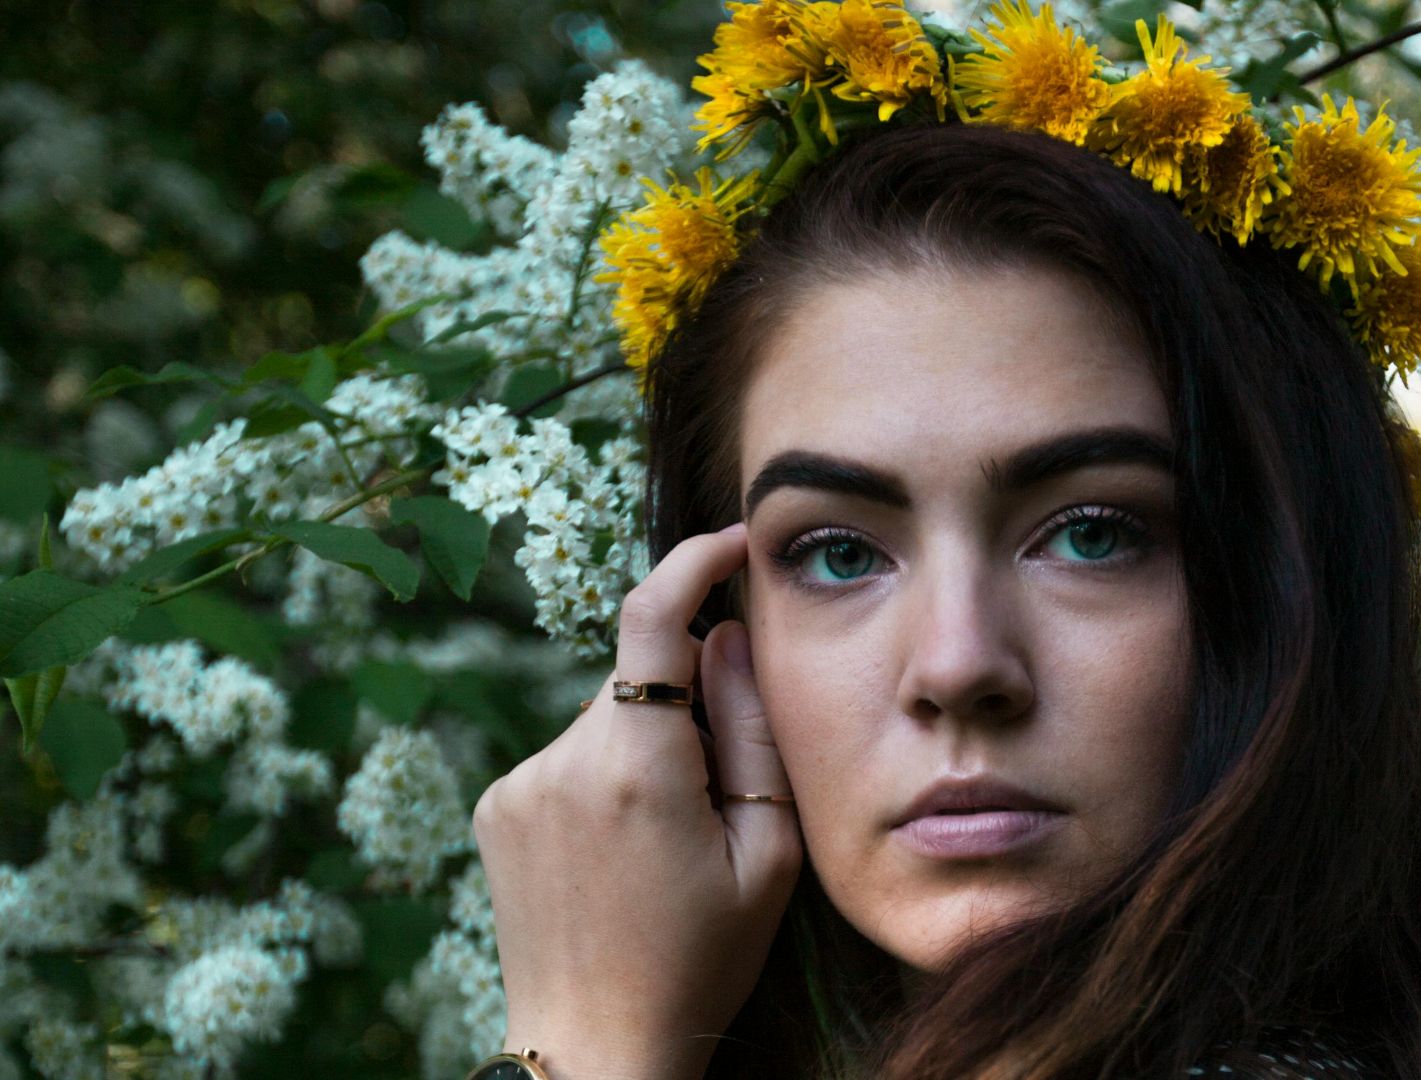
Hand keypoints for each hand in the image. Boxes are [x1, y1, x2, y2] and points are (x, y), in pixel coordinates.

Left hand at [473, 522, 801, 1079]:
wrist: (596, 1047)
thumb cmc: (701, 961)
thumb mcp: (768, 853)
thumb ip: (752, 731)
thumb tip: (727, 636)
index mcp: (638, 766)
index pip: (652, 614)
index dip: (694, 561)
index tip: (733, 545)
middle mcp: (562, 759)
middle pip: (637, 678)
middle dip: (687, 704)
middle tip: (721, 795)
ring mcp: (517, 783)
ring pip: (604, 718)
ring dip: (645, 746)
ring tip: (667, 844)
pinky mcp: (495, 806)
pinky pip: (569, 756)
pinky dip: (606, 776)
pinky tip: (621, 853)